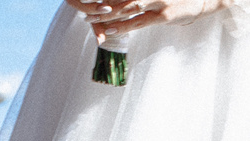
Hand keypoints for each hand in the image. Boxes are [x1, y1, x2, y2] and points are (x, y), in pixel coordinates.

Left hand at [69, 0, 228, 39]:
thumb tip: (122, 4)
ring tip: (91, 22)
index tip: (90, 4)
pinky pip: (139, 21)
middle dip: (101, 5)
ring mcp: (156, 1)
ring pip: (126, 7)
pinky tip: (110, 29)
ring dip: (107, 15)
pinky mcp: (164, 15)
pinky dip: (123, 25)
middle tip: (85, 10)